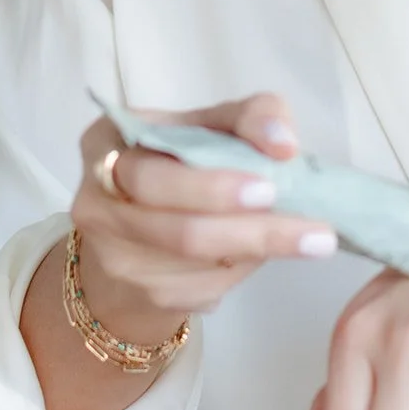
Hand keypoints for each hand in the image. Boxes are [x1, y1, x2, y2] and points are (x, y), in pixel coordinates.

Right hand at [71, 94, 338, 337]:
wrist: (138, 228)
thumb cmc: (181, 164)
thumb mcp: (210, 124)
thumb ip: (251, 116)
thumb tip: (284, 144)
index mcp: (105, 143)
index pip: (154, 170)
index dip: (211, 185)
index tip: (271, 185)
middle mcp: (96, 201)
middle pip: (177, 229)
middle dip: (250, 230)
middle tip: (313, 231)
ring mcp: (111, 255)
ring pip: (196, 266)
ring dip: (257, 252)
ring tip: (305, 240)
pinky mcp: (135, 292)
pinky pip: (198, 290)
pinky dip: (238, 274)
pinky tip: (256, 256)